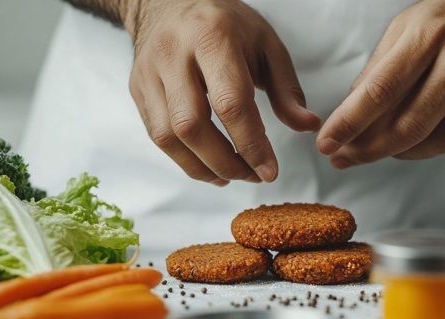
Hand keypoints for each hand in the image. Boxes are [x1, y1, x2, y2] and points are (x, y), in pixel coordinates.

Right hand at [127, 0, 320, 184]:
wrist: (168, 3)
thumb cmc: (224, 24)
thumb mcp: (266, 44)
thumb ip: (287, 88)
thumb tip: (306, 125)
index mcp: (212, 37)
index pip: (230, 102)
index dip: (251, 144)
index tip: (269, 171)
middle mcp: (174, 54)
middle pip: (193, 125)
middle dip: (225, 161)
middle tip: (251, 176)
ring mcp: (150, 73)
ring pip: (169, 135)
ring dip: (202, 167)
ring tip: (230, 175)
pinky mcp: (139, 90)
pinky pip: (157, 135)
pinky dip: (184, 159)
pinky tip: (207, 166)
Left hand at [316, 0, 444, 168]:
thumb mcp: (407, 29)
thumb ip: (377, 71)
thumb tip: (350, 115)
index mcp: (429, 36)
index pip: (379, 92)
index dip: (348, 125)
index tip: (328, 144)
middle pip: (407, 128)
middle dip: (367, 151)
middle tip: (346, 157)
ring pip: (438, 145)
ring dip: (404, 154)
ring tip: (390, 145)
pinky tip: (437, 134)